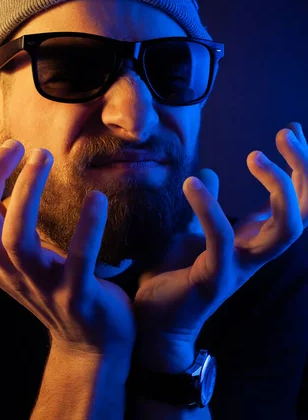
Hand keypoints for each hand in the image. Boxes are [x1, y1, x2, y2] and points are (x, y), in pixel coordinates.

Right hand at [0, 139, 135, 358]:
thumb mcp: (21, 256)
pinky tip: (96, 197)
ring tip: (42, 156)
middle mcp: (7, 272)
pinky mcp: (77, 296)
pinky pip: (78, 257)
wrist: (90, 343)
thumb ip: (5, 223)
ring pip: (17, 237)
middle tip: (15, 145)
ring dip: (25, 191)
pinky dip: (86, 226)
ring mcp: (40, 286)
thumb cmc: (55, 285)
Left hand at [133, 122, 306, 348]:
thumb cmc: (175, 274)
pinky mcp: (216, 278)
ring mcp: (242, 267)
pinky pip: (222, 239)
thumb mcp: (191, 228)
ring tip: (254, 154)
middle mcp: (257, 252)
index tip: (292, 129)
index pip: (295, 200)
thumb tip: (207, 171)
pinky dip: (210, 208)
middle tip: (286, 133)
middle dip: (305, 171)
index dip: (300, 166)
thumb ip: (206, 203)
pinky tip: (190, 183)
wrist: (156, 319)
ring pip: (284, 229)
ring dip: (278, 188)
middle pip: (304, 211)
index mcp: (254, 238)